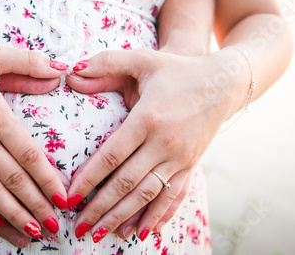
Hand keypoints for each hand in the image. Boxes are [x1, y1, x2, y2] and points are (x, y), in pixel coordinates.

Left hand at [65, 48, 246, 241]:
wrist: (224, 83)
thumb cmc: (177, 70)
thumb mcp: (143, 59)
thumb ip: (106, 62)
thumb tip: (71, 70)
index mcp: (148, 118)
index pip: (112, 156)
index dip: (89, 179)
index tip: (70, 197)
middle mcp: (164, 143)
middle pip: (126, 183)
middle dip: (100, 207)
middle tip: (79, 226)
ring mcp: (180, 158)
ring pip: (147, 195)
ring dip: (123, 217)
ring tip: (101, 235)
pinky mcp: (191, 165)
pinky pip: (172, 197)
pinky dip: (156, 217)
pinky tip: (142, 233)